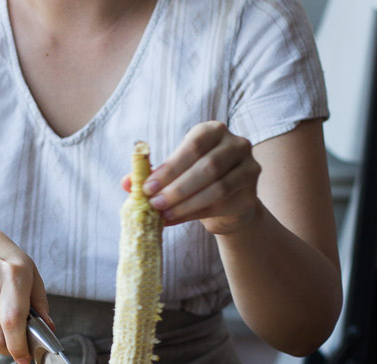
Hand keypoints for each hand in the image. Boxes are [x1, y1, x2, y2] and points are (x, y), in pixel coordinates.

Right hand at [0, 218, 52, 363]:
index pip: (13, 320)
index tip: (25, 358)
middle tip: (17, 348)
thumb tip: (48, 329)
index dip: (19, 345)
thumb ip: (39, 302)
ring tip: (1, 322)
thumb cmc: (1, 257)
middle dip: (9, 349)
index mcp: (13, 273)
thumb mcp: (28, 269)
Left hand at [122, 122, 260, 234]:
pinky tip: (175, 220)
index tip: (147, 187)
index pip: (193, 146)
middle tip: (153, 204)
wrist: (225, 205)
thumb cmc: (193, 181)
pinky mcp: (251, 194)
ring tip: (163, 215)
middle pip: (207, 167)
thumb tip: (126, 182)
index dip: (170, 167)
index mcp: (213, 131)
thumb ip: (151, 175)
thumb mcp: (172, 174)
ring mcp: (249, 168)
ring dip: (186, 203)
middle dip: (177, 188)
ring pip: (217, 187)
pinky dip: (194, 214)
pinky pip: (222, 205)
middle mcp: (237, 144)